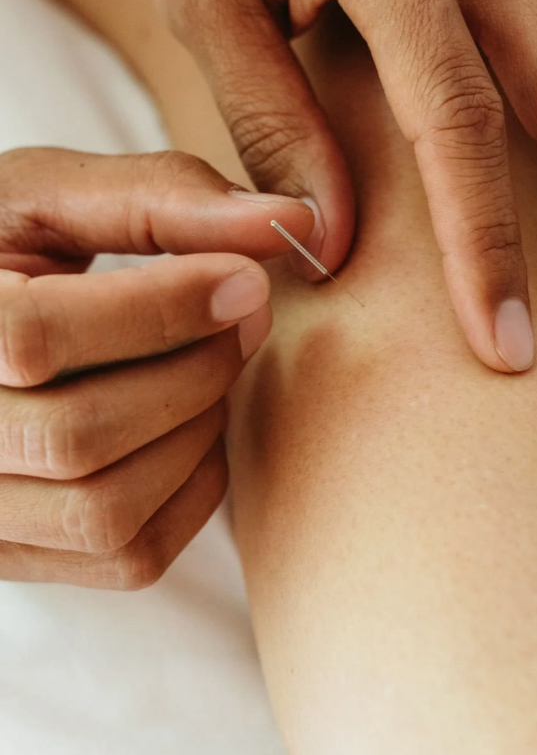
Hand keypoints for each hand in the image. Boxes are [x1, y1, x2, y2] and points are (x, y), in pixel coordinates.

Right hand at [0, 147, 312, 587]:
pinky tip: (193, 422)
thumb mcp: (53, 200)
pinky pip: (128, 557)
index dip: (159, 310)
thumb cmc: (9, 251)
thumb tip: (290, 220)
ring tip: (210, 364)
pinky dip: (190, 488)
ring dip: (193, 431)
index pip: (34, 337)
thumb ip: (160, 197)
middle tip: (245, 316)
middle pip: (80, 435)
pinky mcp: (16, 556)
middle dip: (193, 370)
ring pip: (106, 510)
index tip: (246, 281)